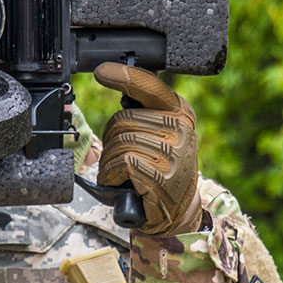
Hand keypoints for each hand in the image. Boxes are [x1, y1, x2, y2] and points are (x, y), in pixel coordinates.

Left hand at [93, 63, 201, 235]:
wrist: (177, 210)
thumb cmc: (160, 170)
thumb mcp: (159, 134)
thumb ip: (144, 113)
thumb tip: (114, 81)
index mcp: (180, 112)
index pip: (149, 86)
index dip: (123, 77)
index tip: (101, 72)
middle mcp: (181, 128)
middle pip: (122, 120)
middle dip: (110, 140)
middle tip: (120, 158)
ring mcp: (174, 152)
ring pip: (119, 143)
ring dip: (109, 162)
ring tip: (121, 173)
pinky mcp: (162, 174)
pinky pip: (121, 163)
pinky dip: (111, 174)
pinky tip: (120, 182)